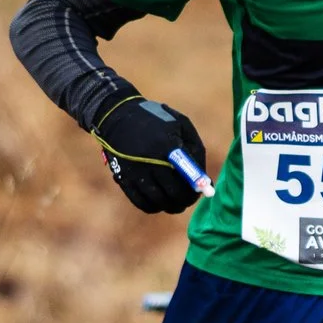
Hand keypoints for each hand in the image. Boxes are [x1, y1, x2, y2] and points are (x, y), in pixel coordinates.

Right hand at [92, 96, 210, 213]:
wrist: (117, 115)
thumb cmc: (156, 120)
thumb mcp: (180, 124)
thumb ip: (195, 149)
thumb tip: (205, 180)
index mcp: (167, 146)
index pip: (187, 176)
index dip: (196, 188)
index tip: (203, 192)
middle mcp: (151, 162)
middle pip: (173, 193)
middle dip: (185, 200)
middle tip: (189, 200)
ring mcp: (135, 172)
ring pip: (157, 201)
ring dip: (170, 206)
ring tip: (176, 203)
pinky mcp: (123, 178)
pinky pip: (140, 202)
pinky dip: (153, 207)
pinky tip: (160, 203)